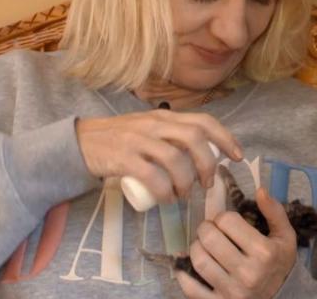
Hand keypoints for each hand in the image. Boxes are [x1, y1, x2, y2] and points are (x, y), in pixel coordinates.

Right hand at [75, 108, 242, 202]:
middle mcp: (154, 124)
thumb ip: (171, 134)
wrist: (78, 142)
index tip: (238, 156)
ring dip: (186, 181)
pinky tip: (166, 200)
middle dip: (208, 164)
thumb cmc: (119, 139)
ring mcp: (138, 139)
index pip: (204, 121)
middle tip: (208, 184)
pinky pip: (151, 176)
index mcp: (165, 116)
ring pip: (175, 158)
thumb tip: (203, 153)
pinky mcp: (122, 157)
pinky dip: (164, 190)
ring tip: (184, 195)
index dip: (226, 138)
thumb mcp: (149, 129)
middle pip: (195, 139)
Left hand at [178, 187, 297, 298]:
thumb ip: (274, 212)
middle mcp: (248, 272)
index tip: (226, 221)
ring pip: (199, 261)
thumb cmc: (279, 262)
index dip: (223, 217)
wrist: (282, 296)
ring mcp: (232, 291)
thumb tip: (260, 189)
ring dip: (195, 248)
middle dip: (205, 229)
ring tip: (203, 246)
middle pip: (210, 239)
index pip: (227, 221)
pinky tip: (187, 267)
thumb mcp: (286, 236)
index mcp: (264, 252)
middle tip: (209, 230)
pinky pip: (191, 289)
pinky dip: (184, 275)